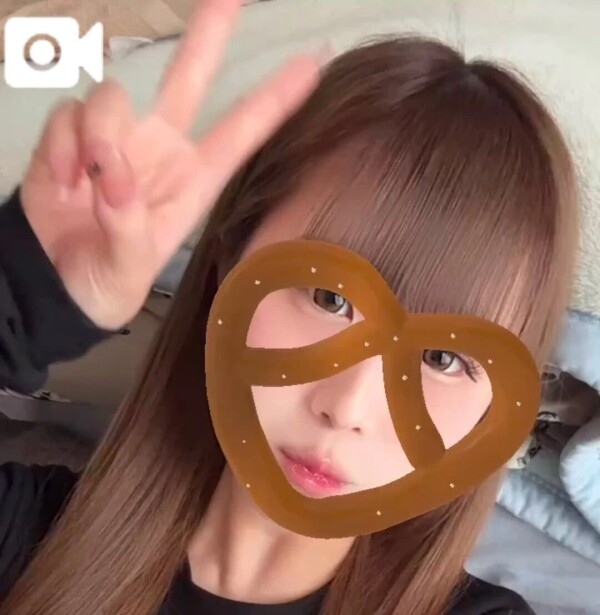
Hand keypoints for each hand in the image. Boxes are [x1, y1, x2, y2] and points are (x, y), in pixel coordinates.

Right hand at [19, 0, 322, 329]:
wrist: (54, 283)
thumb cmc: (104, 281)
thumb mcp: (125, 270)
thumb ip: (125, 223)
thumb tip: (113, 169)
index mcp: (191, 182)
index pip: (240, 133)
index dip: (275, 100)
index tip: (313, 64)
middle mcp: (159, 149)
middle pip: (188, 79)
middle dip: (208, 34)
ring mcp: (117, 138)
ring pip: (111, 98)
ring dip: (97, 138)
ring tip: (86, 187)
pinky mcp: (74, 133)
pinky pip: (69, 114)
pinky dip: (63, 149)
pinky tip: (64, 184)